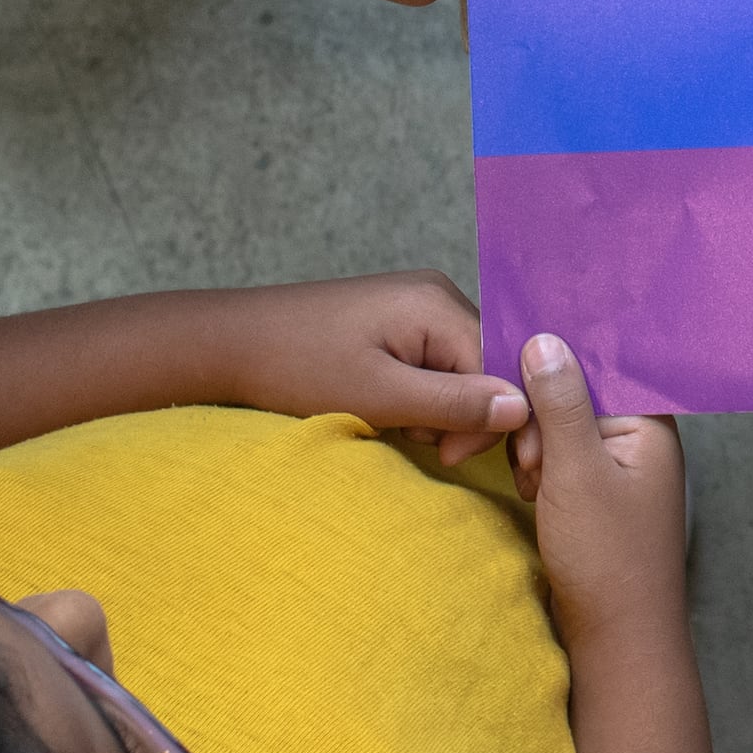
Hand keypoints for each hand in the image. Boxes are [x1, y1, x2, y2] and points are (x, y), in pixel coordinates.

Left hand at [209, 272, 534, 465]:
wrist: (229, 343)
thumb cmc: (296, 367)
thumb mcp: (379, 396)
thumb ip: (454, 403)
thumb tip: (523, 407)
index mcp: (438, 304)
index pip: (501, 370)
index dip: (485, 422)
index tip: (447, 458)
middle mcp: (437, 294)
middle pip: (485, 369)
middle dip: (456, 415)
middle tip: (408, 435)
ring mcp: (416, 304)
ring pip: (460, 372)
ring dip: (434, 409)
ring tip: (389, 420)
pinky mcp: (397, 319)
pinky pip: (434, 364)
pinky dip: (417, 395)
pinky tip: (386, 406)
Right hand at [511, 330, 690, 648]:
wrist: (617, 638)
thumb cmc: (606, 558)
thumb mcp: (576, 471)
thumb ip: (561, 404)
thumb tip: (545, 339)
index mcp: (651, 422)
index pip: (597, 367)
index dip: (552, 377)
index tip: (514, 392)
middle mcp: (643, 438)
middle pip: (576, 397)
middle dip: (539, 424)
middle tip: (530, 467)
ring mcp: (623, 468)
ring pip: (562, 431)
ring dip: (536, 452)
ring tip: (533, 487)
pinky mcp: (601, 494)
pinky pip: (564, 462)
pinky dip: (542, 474)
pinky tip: (534, 497)